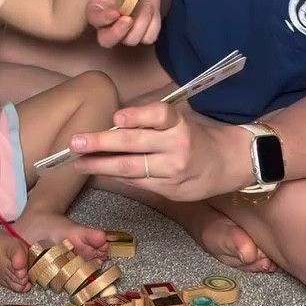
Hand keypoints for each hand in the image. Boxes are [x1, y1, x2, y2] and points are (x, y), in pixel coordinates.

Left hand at [68, 101, 237, 200]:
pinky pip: (139, 182)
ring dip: (102, 165)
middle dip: (102, 143)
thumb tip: (113, 123)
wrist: (229, 163)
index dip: (136, 116)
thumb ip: (152, 122)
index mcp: (180, 123)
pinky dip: (118, 177)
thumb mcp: (181, 121)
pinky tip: (102, 172)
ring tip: (80, 162)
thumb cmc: (197, 136)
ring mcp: (174, 170)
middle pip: (135, 144)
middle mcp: (177, 146)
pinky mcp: (172, 190)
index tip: (116, 118)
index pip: (158, 115)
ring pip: (132, 168)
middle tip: (76, 142)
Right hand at [86, 0, 162, 47]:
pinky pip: (149, 37)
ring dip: (141, 23)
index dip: (104, 19)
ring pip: (131, 40)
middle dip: (118, 33)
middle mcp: (108, 23)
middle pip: (107, 40)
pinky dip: (153, 24)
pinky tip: (152, 9)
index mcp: (96, 8)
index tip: (116, 12)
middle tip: (129, 19)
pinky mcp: (143, 30)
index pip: (95, 19)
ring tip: (147, 5)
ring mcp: (126, 30)